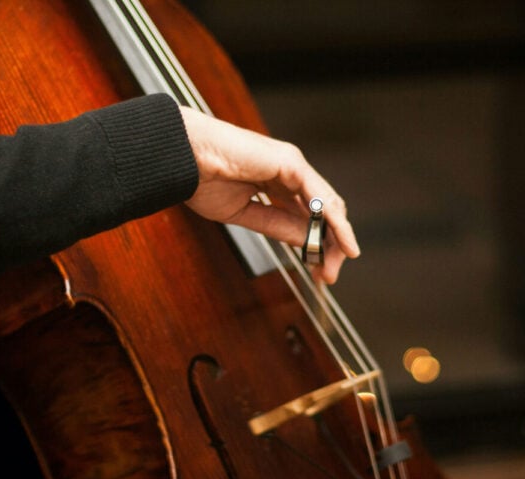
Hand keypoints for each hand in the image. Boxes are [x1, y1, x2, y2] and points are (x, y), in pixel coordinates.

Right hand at [180, 106, 359, 283]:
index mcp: (276, 181)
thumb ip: (277, 225)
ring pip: (328, 204)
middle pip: (325, 210)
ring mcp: (293, 166)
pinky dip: (334, 221)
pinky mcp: (291, 164)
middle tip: (328, 274)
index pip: (309, 214)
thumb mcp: (246, 213)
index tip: (318, 270)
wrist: (183, 159)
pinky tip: (340, 240)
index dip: (317, 242)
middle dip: (331, 244)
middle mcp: (290, 172)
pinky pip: (320, 197)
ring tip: (334, 264)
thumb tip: (306, 242)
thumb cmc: (201, 178)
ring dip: (336, 237)